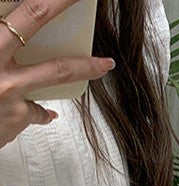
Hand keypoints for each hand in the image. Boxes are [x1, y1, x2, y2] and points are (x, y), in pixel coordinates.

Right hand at [0, 0, 113, 147]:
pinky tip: (45, 112)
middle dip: (61, 2)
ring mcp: (7, 88)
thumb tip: (10, 32)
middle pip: (32, 18)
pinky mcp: (16, 115)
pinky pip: (37, 110)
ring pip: (57, 70)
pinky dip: (40, 110)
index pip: (21, 10)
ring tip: (103, 65)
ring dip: (86, 66)